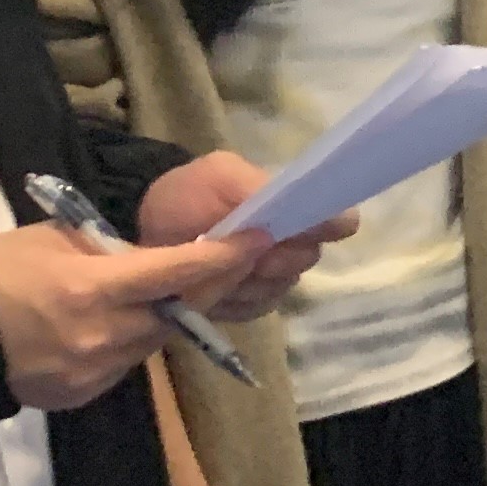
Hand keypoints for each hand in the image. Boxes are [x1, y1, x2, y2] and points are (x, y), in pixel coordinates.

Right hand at [0, 223, 254, 411]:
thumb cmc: (2, 271)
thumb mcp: (57, 240)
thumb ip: (111, 249)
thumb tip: (156, 253)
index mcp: (93, 288)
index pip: (176, 273)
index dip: (222, 258)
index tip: (257, 240)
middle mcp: (103, 334)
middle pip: (179, 312)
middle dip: (210, 287)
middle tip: (234, 262)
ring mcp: (95, 371)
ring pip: (157, 340)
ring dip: (173, 315)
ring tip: (178, 289)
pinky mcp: (85, 393)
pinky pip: (127, 363)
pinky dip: (135, 340)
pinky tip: (127, 322)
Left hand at [139, 152, 351, 321]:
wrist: (147, 228)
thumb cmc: (188, 194)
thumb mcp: (219, 175)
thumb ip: (258, 189)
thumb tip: (298, 209)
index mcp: (295, 205)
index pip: (339, 221)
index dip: (324, 228)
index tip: (289, 232)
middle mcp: (295, 242)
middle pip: (306, 260)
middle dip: (270, 257)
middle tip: (236, 248)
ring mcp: (274, 277)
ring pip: (279, 288)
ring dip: (244, 279)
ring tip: (212, 264)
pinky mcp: (252, 305)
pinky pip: (256, 309)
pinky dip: (231, 300)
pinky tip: (209, 286)